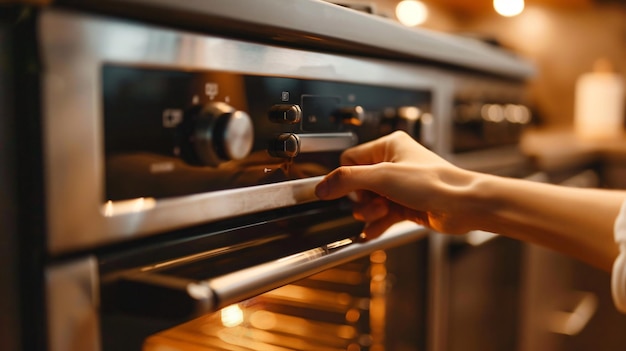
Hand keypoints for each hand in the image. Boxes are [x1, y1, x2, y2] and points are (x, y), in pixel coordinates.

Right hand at [315, 131, 475, 238]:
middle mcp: (393, 164)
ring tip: (383, 213)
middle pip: (358, 184)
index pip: (350, 160)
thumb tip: (322, 187)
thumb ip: (347, 180)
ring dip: (371, 212)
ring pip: (369, 202)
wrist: (462, 205)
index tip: (340, 191)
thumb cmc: (434, 182)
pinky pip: (381, 216)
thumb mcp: (382, 177)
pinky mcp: (405, 205)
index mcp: (389, 146)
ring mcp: (399, 186)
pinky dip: (377, 224)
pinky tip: (373, 232)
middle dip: (363, 199)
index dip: (346, 178)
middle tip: (376, 202)